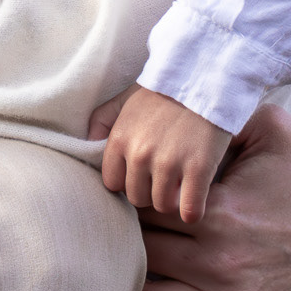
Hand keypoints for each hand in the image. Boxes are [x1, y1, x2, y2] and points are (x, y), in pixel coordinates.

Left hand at [96, 84, 231, 224]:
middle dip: (149, 191)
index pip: (113, 184)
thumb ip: (101, 121)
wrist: (203, 78)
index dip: (128, 182)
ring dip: (172, 201)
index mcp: (119, 140)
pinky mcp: (199, 168)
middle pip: (138, 198)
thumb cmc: (162, 93)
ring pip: (163, 205)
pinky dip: (192, 212)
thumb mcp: (123, 100)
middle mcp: (140, 154)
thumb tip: (87, 144)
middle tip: (164, 178)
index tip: (142, 174)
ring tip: (180, 184)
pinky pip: (189, 211)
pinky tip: (195, 202)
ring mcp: (169, 162)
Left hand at [124, 105, 290, 290]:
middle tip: (112, 228)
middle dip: (125, 238)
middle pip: (143, 252)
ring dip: (130, 284)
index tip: (123, 192)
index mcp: (217, 212)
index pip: (144, 210)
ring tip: (115, 269)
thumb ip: (218, 113)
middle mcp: (220, 261)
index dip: (128, 200)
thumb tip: (174, 101)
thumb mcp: (267, 124)